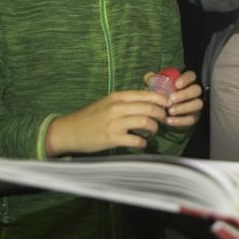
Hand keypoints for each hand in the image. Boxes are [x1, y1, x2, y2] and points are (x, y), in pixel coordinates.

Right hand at [46, 90, 170, 155]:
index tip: (169, 103)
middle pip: (149, 107)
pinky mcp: (112, 138)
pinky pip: (136, 140)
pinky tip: (142, 143)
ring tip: (153, 131)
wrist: (70, 130)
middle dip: (161, 114)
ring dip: (154, 128)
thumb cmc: (90, 117)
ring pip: (145, 122)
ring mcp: (115, 123)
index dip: (161, 99)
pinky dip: (143, 143)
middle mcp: (117, 107)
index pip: (146, 94)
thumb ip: (125, 102)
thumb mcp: (107, 102)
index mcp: (117, 96)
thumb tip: (146, 103)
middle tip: (164, 119)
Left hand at [144, 69, 203, 127]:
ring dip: (184, 107)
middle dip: (185, 94)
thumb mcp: (156, 86)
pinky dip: (181, 121)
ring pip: (198, 104)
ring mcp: (194, 104)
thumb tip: (149, 77)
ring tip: (170, 111)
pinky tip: (170, 120)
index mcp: (185, 81)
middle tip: (171, 99)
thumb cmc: (161, 95)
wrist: (161, 112)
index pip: (191, 75)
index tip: (176, 84)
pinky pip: (192, 119)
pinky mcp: (193, 117)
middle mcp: (193, 92)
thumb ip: (153, 80)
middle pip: (196, 90)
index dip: (186, 79)